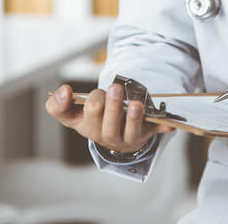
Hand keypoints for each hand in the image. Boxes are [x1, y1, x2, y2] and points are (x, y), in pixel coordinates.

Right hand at [45, 83, 173, 154]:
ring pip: (130, 132)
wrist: (115, 137)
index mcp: (87, 127)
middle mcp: (106, 135)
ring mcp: (127, 136)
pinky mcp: (146, 133)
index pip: (78, 119)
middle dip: (111, 106)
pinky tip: (169, 124)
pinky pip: (155, 131)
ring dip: (134, 118)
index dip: (83, 106)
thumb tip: (63, 91)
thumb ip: (58, 104)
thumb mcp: (73, 114)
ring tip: (136, 105)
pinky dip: (163, 127)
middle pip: (106, 125)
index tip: (81, 92)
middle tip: (115, 89)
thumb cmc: (94, 120)